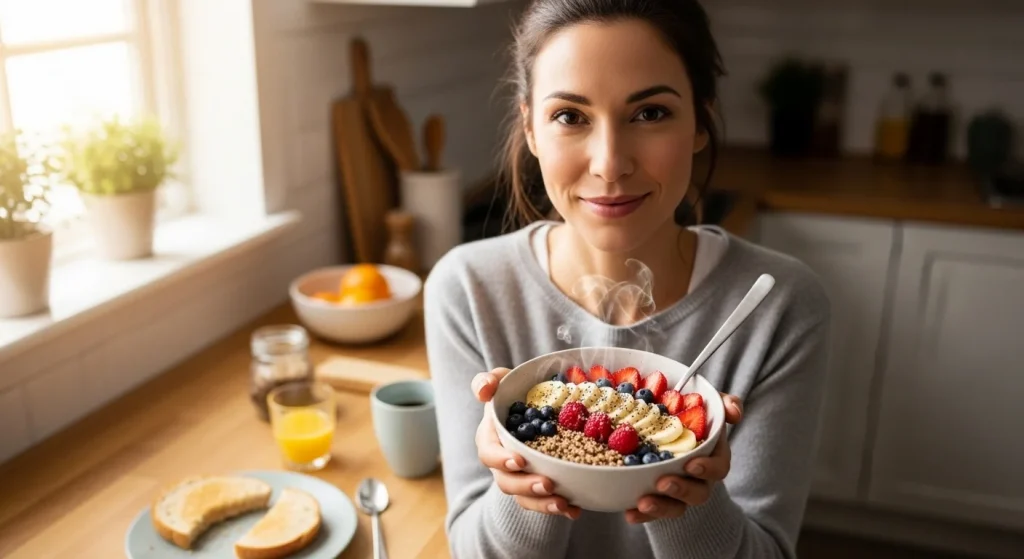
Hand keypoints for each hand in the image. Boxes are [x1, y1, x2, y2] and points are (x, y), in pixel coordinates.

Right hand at [473, 368, 581, 519]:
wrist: (535, 405)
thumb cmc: (515, 393)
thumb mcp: (502, 381)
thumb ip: (488, 382)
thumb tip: (484, 392)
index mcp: (490, 440)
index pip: (489, 454)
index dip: (501, 460)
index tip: (520, 461)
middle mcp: (502, 463)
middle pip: (507, 482)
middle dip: (526, 486)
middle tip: (548, 484)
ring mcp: (520, 477)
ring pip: (525, 498)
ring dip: (543, 504)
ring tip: (563, 503)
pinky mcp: (538, 485)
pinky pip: (545, 502)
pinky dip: (560, 508)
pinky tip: (575, 510)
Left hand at [625, 393, 743, 523]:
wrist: (663, 422)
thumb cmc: (690, 411)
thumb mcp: (708, 402)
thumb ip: (724, 403)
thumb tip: (734, 414)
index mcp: (713, 456)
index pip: (719, 468)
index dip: (707, 469)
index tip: (690, 464)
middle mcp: (699, 478)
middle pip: (698, 493)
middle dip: (681, 490)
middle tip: (662, 483)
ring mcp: (679, 490)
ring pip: (676, 507)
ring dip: (660, 508)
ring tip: (642, 502)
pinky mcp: (658, 497)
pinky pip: (653, 512)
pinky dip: (642, 515)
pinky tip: (629, 513)